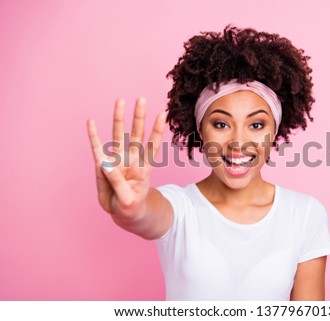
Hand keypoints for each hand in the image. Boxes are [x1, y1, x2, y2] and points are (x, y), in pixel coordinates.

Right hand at [86, 97, 167, 220]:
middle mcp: (131, 160)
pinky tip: (91, 122)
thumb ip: (117, 183)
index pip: (152, 146)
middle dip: (138, 117)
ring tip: (120, 101)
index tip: (162, 114)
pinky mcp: (103, 166)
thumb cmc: (131, 206)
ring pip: (118, 136)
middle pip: (136, 134)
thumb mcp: (127, 200)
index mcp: (142, 168)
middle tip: (141, 98)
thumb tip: (106, 164)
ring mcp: (117, 161)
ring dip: (119, 119)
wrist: (123, 213)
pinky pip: (97, 148)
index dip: (157, 130)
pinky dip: (94, 136)